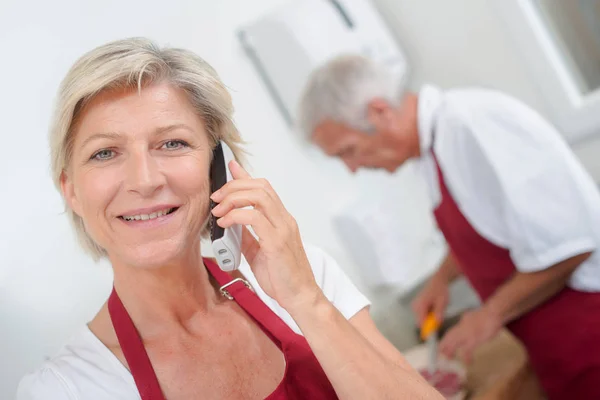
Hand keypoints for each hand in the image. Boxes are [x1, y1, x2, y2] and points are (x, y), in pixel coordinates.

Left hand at [210, 160, 321, 311]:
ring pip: (259, 196)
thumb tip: (231, 225)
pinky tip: (225, 224)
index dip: (246, 176)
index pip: (264, 189)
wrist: (300, 297)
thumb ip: (247, 237)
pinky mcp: (277, 242)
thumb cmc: (283, 278)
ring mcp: (283, 229)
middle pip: (260, 186)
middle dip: (234, 186)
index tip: (231, 167)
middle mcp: (284, 220)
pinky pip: (255, 218)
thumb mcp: (259, 253)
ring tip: (218, 211)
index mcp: (282, 220)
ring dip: (233, 198)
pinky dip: (236, 216)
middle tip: (216, 198)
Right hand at [411, 275, 449, 325]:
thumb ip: (439, 312)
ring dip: (429, 320)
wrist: (438, 281)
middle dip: (429, 324)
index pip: (421, 322)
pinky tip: (434, 309)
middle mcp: (415, 306)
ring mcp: (415, 306)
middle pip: (420, 322)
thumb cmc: (440, 290)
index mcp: (420, 305)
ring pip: (421, 319)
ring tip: (438, 311)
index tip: (434, 334)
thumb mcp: (442, 301)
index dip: (427, 330)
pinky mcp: (417, 306)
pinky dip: (428, 316)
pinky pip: (421, 315)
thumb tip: (437, 323)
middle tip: (439, 320)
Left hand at [439, 308, 501, 363]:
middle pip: (450, 336)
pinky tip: (468, 362)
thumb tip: (466, 327)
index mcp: (463, 321)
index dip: (447, 339)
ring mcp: (467, 333)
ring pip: (454, 342)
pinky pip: (467, 349)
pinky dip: (466, 357)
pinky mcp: (474, 338)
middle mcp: (462, 326)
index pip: (452, 331)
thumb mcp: (475, 317)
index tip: (443, 346)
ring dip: (450, 351)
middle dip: (444, 345)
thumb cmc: (488, 315)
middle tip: (441, 353)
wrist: (494, 312)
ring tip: (448, 358)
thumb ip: (469, 322)